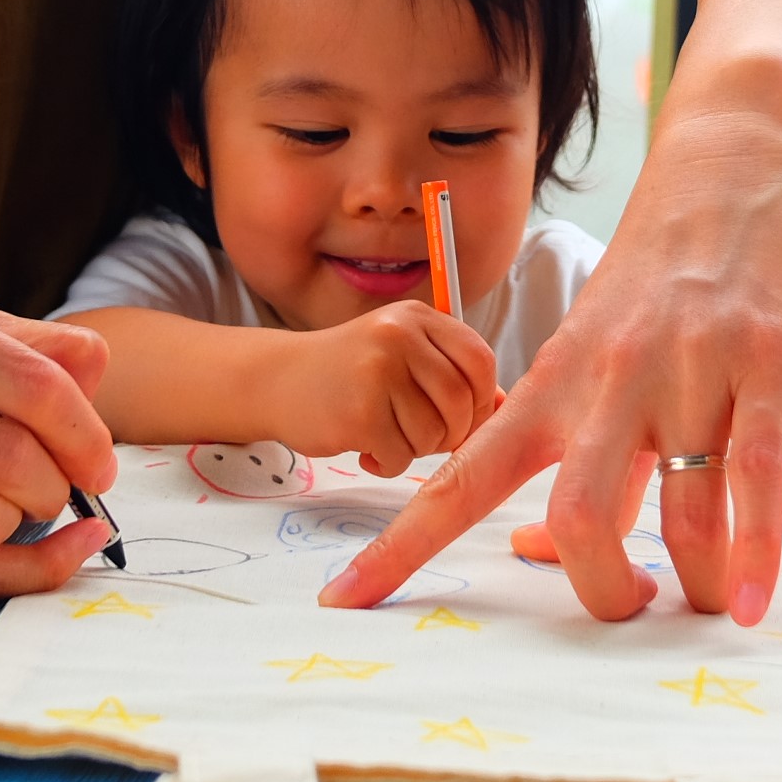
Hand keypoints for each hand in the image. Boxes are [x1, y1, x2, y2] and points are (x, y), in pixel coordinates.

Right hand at [0, 291, 118, 600]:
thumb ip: (17, 343)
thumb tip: (96, 364)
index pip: (23, 384)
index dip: (82, 426)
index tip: (98, 450)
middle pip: (4, 463)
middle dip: (59, 481)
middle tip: (69, 480)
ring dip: (28, 524)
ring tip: (28, 503)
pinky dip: (22, 572)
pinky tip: (56, 550)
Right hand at [269, 301, 500, 474]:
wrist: (275, 379)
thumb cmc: (347, 372)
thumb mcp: (399, 354)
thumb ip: (449, 373)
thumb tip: (505, 405)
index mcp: (415, 318)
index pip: (480, 360)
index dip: (482, 399)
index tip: (464, 417)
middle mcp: (398, 337)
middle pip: (461, 403)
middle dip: (450, 434)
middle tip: (421, 436)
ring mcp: (377, 372)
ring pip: (433, 434)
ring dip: (414, 449)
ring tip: (384, 434)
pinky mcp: (358, 413)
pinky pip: (401, 457)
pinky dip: (388, 463)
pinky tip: (365, 447)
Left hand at [322, 94, 781, 621]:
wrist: (723, 159)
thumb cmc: (656, 272)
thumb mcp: (590, 350)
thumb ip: (567, 448)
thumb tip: (530, 543)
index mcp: (551, 380)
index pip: (460, 476)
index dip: (402, 543)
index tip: (342, 599)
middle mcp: (607, 380)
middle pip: (577, 517)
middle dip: (600, 589)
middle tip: (631, 610)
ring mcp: (686, 372)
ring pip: (678, 514)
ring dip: (697, 583)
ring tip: (715, 604)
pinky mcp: (767, 365)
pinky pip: (756, 476)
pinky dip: (760, 553)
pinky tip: (758, 604)